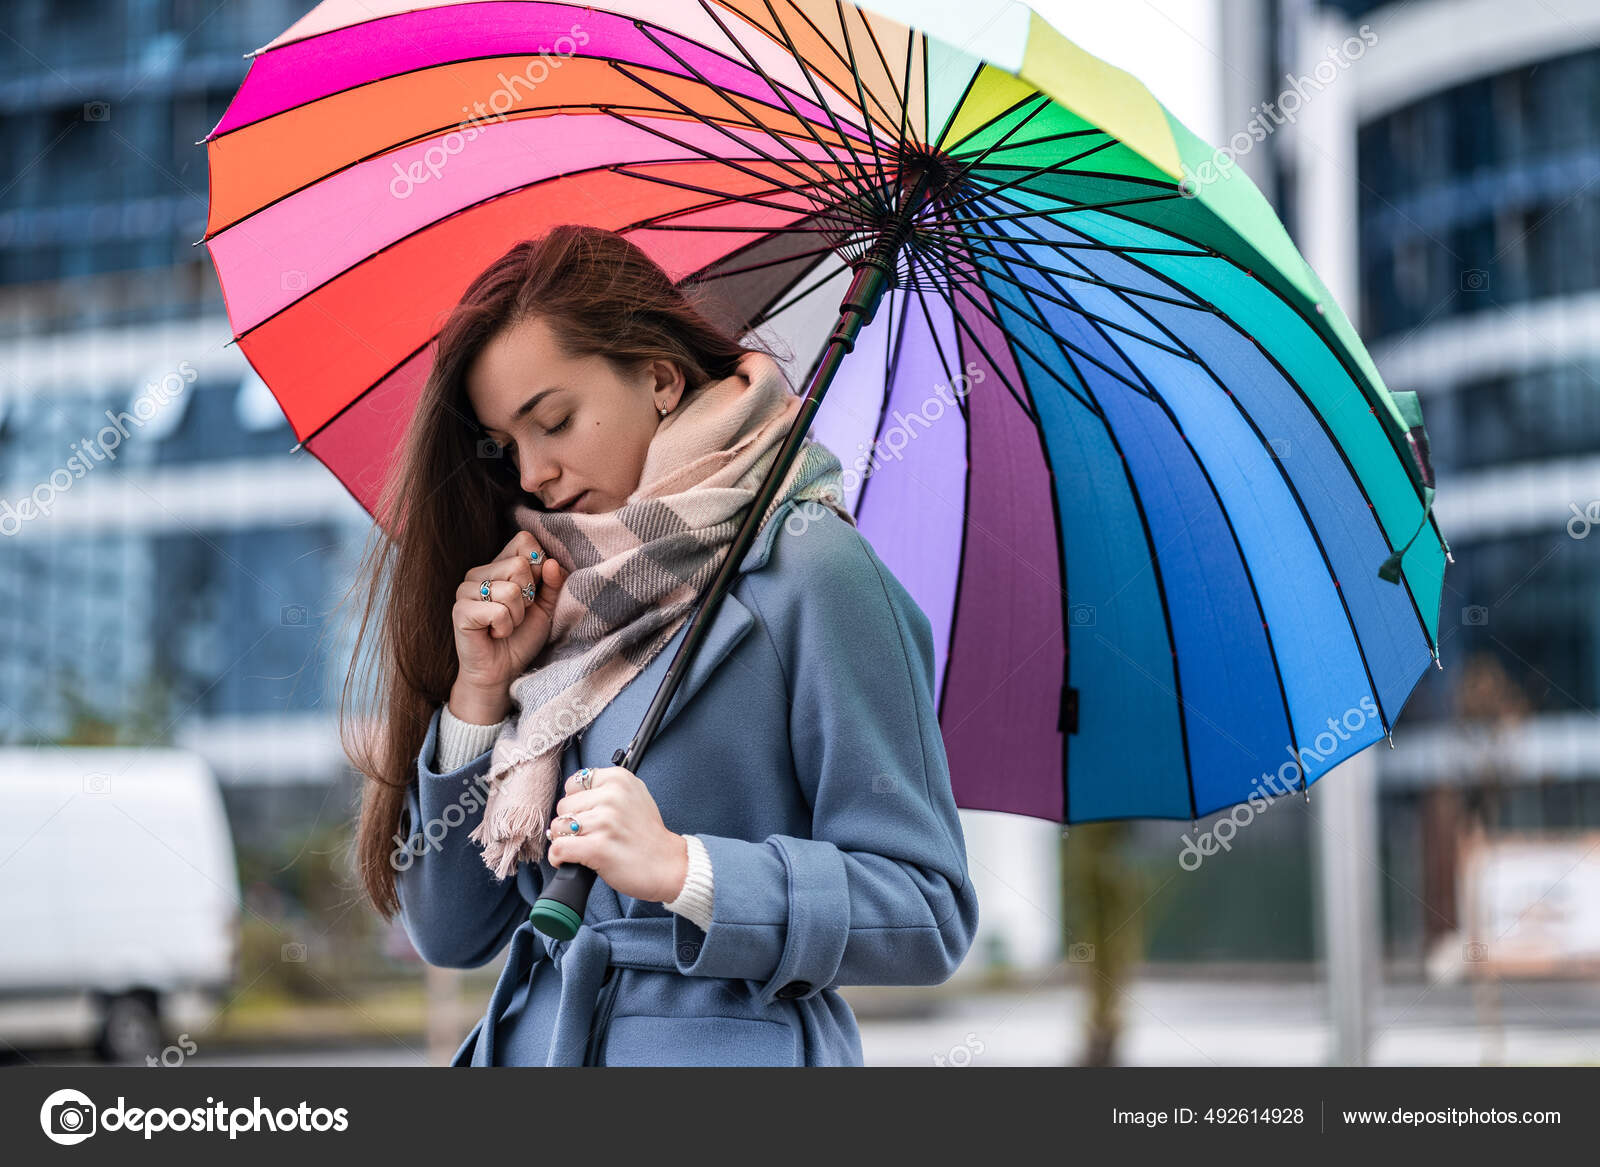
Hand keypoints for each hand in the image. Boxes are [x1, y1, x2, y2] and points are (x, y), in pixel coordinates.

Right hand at [450, 531, 569, 721]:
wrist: (502, 672)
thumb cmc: (521, 637)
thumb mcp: (546, 607)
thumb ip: (553, 582)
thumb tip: (551, 562)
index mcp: (499, 564)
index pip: (525, 540)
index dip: (538, 566)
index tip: (533, 593)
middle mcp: (479, 572)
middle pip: (520, 565)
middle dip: (529, 597)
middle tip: (517, 615)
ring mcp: (466, 590)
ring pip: (512, 589)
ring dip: (517, 616)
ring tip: (506, 625)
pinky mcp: (460, 610)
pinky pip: (498, 611)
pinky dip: (505, 628)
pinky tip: (494, 634)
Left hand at [545, 766, 688, 903]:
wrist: (668, 865)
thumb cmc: (648, 835)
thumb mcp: (634, 796)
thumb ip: (605, 790)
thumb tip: (571, 797)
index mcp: (619, 779)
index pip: (573, 784)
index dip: (577, 802)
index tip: (589, 815)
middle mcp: (612, 796)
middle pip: (563, 806)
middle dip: (570, 823)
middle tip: (591, 835)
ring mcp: (605, 821)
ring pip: (558, 827)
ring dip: (565, 841)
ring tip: (584, 847)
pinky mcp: (597, 847)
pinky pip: (558, 849)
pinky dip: (559, 858)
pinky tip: (572, 860)